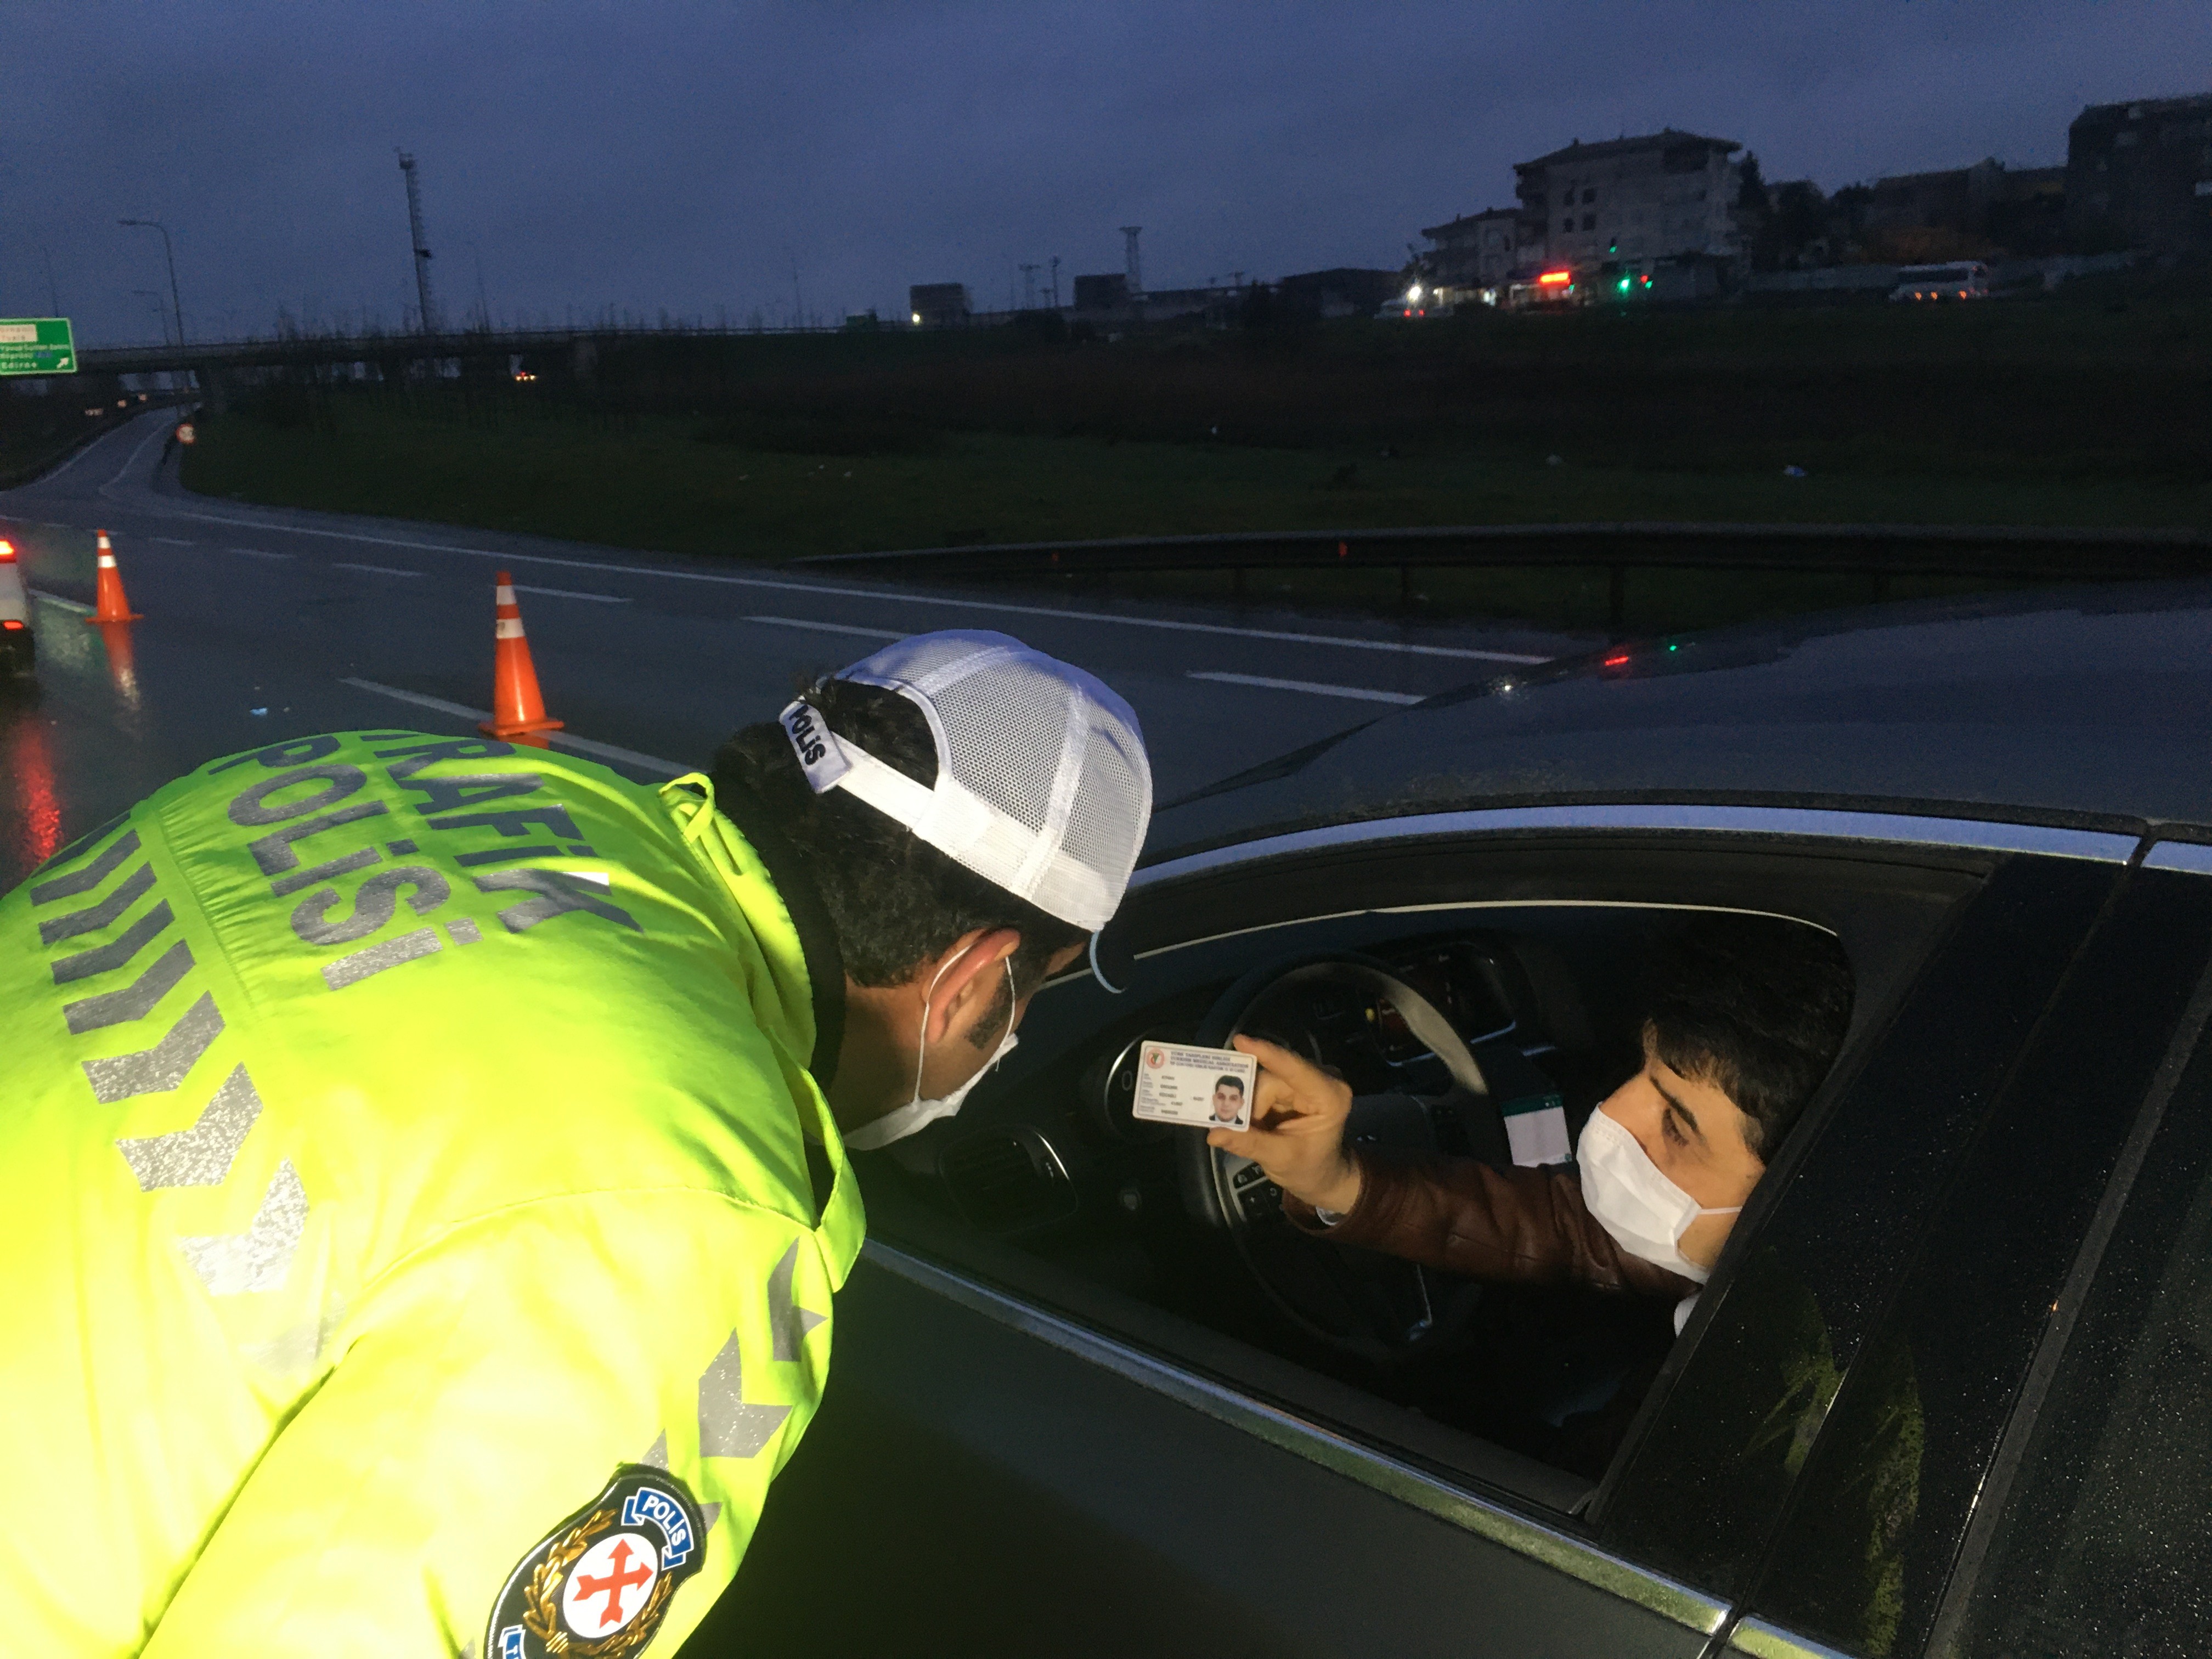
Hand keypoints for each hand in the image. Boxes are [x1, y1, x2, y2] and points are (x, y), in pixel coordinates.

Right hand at [1207, 1035, 1360, 1212]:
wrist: (1322, 1174)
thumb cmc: (1311, 1168)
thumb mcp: (1281, 1159)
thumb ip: (1249, 1143)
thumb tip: (1213, 1134)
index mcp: (1330, 1097)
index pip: (1295, 1069)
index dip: (1267, 1054)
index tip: (1240, 1041)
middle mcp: (1320, 1079)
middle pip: (1270, 1078)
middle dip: (1247, 1101)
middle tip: (1226, 1123)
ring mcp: (1305, 1079)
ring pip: (1261, 1081)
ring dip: (1247, 1105)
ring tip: (1241, 1128)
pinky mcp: (1291, 1083)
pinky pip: (1260, 1085)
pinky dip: (1249, 1104)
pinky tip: (1247, 1120)